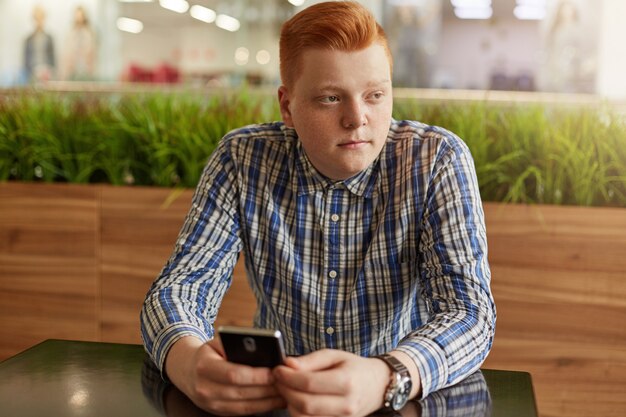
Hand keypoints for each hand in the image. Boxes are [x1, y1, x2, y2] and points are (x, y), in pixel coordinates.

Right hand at [164, 336, 285, 415]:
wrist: (187, 371)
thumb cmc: (209, 353)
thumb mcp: (217, 343)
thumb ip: (235, 345)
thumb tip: (262, 348)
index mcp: (204, 366)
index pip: (233, 374)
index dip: (256, 375)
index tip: (274, 371)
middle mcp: (205, 388)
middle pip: (241, 392)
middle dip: (266, 388)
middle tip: (286, 382)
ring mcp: (210, 404)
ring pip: (244, 406)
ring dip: (267, 401)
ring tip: (285, 392)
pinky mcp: (218, 412)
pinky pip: (243, 413)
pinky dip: (261, 407)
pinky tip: (275, 401)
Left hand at [273, 349, 390, 416]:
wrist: (377, 386)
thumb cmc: (354, 368)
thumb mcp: (334, 355)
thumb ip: (310, 360)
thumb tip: (288, 364)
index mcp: (346, 382)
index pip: (309, 383)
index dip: (288, 377)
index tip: (278, 370)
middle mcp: (346, 405)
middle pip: (304, 404)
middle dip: (285, 391)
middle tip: (278, 379)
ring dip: (289, 404)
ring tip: (287, 389)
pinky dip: (299, 413)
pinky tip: (296, 400)